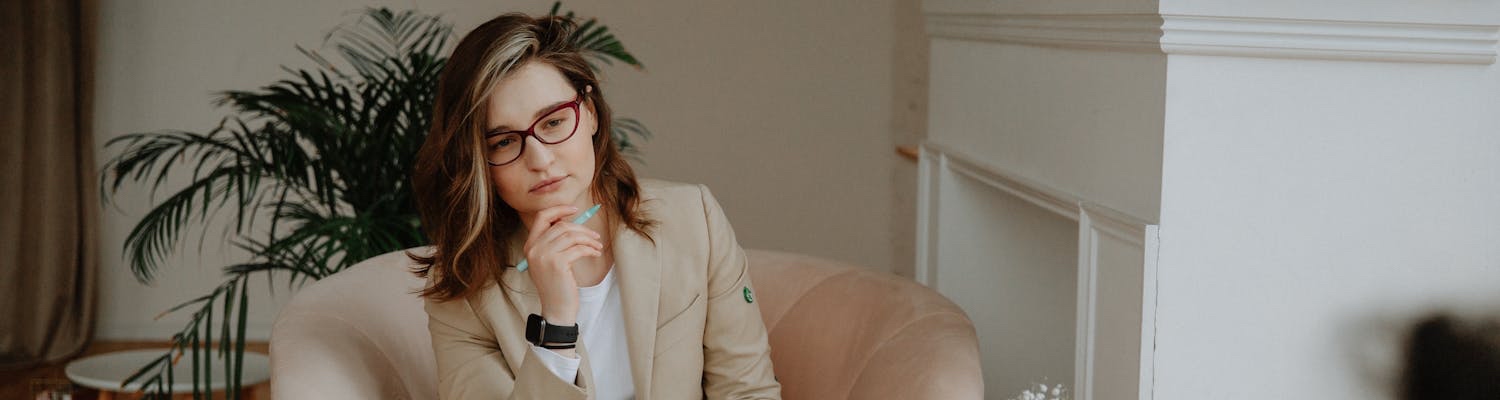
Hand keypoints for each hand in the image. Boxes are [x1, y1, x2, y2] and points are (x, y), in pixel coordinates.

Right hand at [522, 204, 603, 326]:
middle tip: (595, 236)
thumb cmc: (557, 284)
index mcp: (530, 246)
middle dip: (582, 228)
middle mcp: (534, 249)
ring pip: (572, 235)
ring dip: (589, 239)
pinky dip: (590, 249)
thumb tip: (571, 220)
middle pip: (561, 225)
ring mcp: (544, 256)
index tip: (575, 210)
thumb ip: (554, 242)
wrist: (556, 308)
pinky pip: (578, 248)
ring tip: (597, 246)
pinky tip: (595, 253)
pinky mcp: (557, 263)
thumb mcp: (549, 261)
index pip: (542, 217)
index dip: (559, 209)